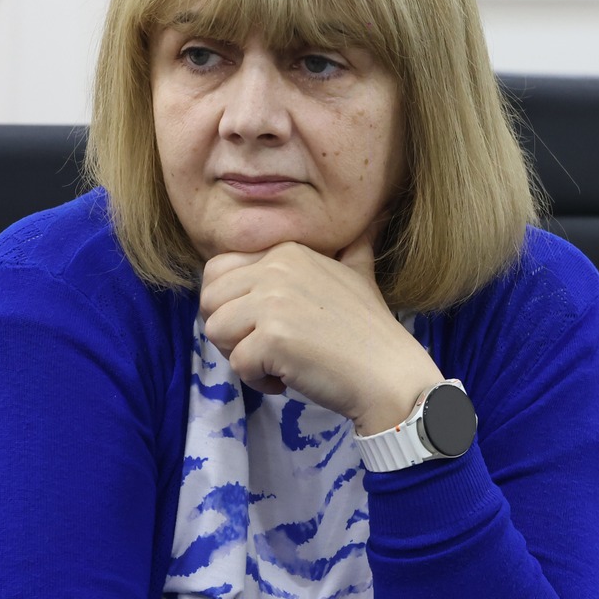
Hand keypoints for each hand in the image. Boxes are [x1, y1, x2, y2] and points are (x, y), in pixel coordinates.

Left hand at [199, 236, 443, 433]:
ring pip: (214, 330)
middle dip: (227, 330)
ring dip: (240, 356)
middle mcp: (276, 268)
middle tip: (261, 347)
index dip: (228, 303)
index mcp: (287, 251)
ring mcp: (273, 302)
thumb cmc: (371, 331)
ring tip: (276, 362)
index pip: (218, 269)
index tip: (261, 324)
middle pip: (209, 299)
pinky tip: (288, 379)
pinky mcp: (273, 338)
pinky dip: (258, 380)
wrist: (390, 374)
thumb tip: (375, 217)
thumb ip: (352, 247)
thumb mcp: (359, 274)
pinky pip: (237, 364)